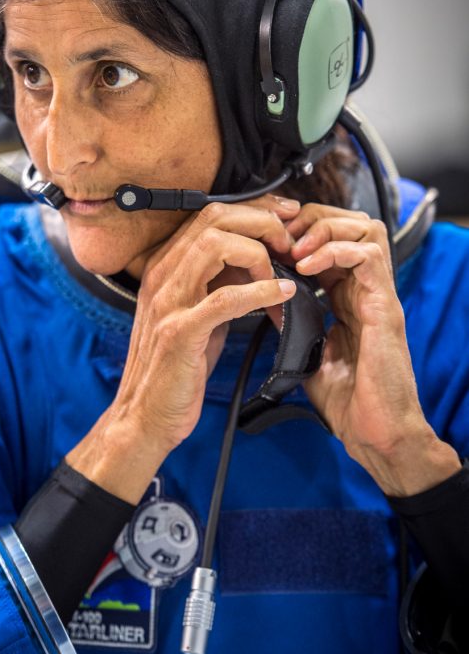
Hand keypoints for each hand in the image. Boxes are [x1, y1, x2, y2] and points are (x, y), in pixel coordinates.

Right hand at [67, 195, 300, 501]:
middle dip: (260, 221)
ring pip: (215, 246)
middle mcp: (162, 276)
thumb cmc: (176, 368)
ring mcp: (168, 302)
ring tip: (285, 270)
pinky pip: (224, 298)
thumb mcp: (198, 314)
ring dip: (259, 252)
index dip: (253, 208)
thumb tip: (257, 259)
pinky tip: (282, 294)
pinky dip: (260, 291)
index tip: (286, 216)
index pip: (209, 214)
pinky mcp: (179, 332)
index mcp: (166, 268)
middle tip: (291, 240)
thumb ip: (218, 283)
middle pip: (213, 219)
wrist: (146, 416)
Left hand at [289, 204, 460, 494]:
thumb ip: (294, 325)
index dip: (300, 232)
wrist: (374, 434)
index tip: (270, 242)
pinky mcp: (385, 307)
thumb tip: (268, 304)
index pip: (330, 240)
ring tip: (294, 249)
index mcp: (348, 297)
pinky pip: (368, 257)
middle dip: (313, 219)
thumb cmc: (347, 402)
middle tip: (281, 236)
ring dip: (324, 229)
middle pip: (351, 222)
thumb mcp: (309, 354)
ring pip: (365, 228)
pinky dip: (334, 251)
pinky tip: (305, 266)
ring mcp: (378, 295)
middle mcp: (366, 290)